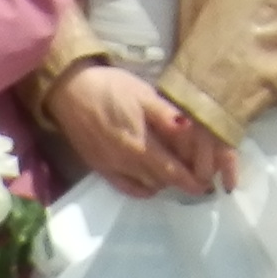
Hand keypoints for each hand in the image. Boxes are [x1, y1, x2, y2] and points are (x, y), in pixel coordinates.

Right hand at [49, 59, 230, 196]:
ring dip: (162, 183)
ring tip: (176, 172)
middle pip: (161, 181)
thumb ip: (167, 116)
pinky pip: (125, 188)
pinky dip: (141, 189)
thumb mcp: (144, 94)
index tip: (206, 183)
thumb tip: (191, 130)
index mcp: (141, 144)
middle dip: (181, 181)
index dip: (191, 180)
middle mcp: (126, 163)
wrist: (70, 92)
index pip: (172, 171)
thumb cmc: (112, 88)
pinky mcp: (99, 168)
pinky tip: (151, 182)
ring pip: (145, 186)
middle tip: (196, 176)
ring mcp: (111, 168)